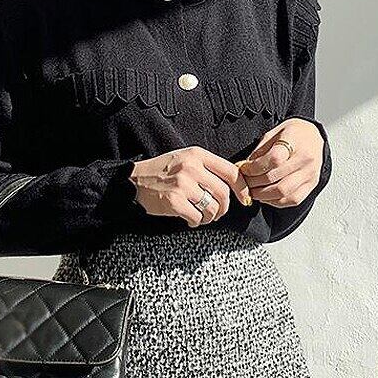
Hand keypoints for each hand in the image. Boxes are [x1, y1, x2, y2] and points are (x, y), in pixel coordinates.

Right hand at [129, 146, 250, 227]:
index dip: (242, 188)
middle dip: (223, 208)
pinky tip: (190, 220)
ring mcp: (183, 184)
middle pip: (223, 193)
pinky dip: (196, 222)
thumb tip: (234, 184)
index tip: (244, 199)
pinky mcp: (174, 201)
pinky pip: (197, 217)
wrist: (133, 181)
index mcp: (197, 155)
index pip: (231, 171)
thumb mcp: (185, 159)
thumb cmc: (162, 172)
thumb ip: (207, 167)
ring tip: (202, 217)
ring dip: (210, 217)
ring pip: (212, 208)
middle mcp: (192, 167)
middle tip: (216, 213)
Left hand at [238, 118, 323, 206]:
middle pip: (275, 179)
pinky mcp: (311, 185)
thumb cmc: (293, 134)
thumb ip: (260, 150)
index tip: (243, 170)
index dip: (254, 168)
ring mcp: (310, 174)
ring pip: (282, 193)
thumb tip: (245, 168)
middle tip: (244, 183)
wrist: (314, 137)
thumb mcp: (274, 133)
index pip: (273, 160)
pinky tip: (266, 197)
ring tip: (252, 191)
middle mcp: (305, 159)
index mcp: (295, 141)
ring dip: (262, 195)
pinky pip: (292, 199)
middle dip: (254, 184)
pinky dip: (275, 201)